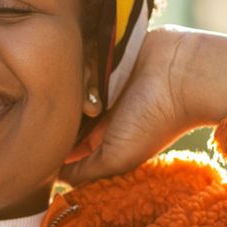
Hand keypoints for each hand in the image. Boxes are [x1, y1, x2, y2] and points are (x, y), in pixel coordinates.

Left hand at [60, 25, 226, 185]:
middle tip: (71, 110)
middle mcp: (98, 105)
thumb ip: (84, 171)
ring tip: (89, 89)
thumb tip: (51, 176)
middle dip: (58, 109)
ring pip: (63, 81)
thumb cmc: (154, 120)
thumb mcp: (116, 158)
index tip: (44, 136)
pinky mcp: (101, 51)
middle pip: (59, 108)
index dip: (52, 136)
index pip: (64, 136)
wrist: (183, 74)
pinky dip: (78, 60)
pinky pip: (75, 54)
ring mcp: (98, 77)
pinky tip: (88, 65)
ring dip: (68, 84)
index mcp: (100, 132)